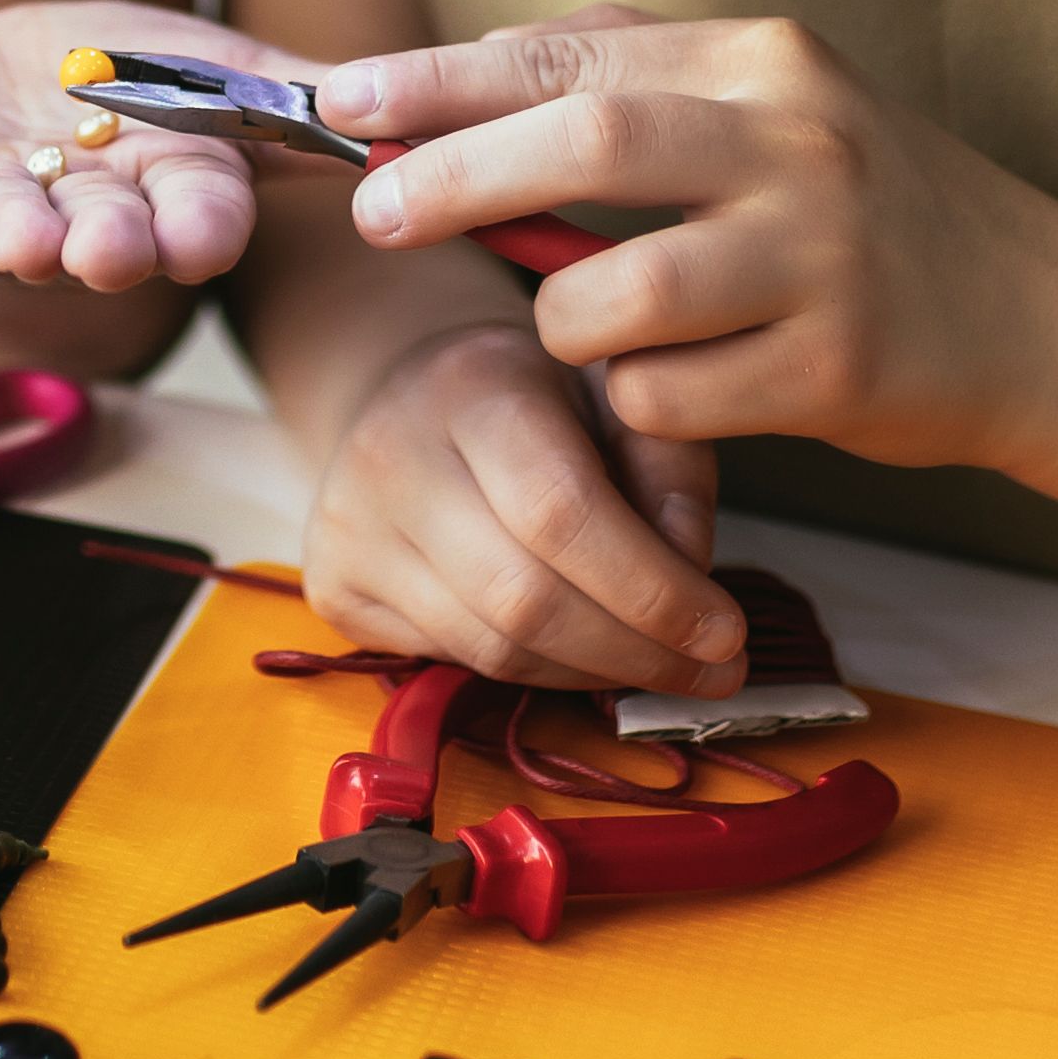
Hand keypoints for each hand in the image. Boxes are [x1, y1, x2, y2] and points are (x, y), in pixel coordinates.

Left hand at [0, 0, 279, 290]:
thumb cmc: (104, 72)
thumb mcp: (205, 64)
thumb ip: (286, 95)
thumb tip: (407, 121)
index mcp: (158, 186)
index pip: (193, 215)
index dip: (196, 228)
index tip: (202, 239)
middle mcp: (76, 211)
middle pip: (103, 235)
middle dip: (107, 244)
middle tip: (105, 251)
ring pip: (5, 229)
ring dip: (14, 235)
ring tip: (21, 237)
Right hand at [302, 319, 740, 691]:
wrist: (408, 389)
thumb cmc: (534, 395)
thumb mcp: (618, 395)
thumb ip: (670, 471)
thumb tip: (691, 572)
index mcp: (471, 385)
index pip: (561, 512)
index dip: (652, 590)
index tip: (727, 633)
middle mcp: (389, 454)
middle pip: (524, 597)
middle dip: (636, 652)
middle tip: (715, 672)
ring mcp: (346, 525)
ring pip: (492, 647)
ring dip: (595, 673)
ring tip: (663, 665)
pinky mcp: (330, 585)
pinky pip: (454, 660)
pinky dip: (538, 671)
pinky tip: (584, 652)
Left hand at [323, 13, 1057, 475]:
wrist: (1042, 313)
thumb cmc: (870, 208)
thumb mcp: (774, 106)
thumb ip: (635, 75)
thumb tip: (465, 70)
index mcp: (763, 58)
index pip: (569, 53)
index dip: (441, 79)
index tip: (344, 99)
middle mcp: (796, 140)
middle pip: (585, 140)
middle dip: (457, 176)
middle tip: (378, 213)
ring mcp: (821, 255)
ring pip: (614, 295)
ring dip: (561, 323)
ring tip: (582, 328)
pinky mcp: (836, 367)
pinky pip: (669, 395)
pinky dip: (637, 398)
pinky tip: (673, 386)